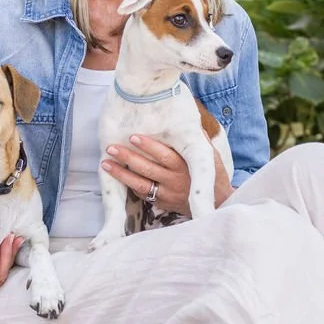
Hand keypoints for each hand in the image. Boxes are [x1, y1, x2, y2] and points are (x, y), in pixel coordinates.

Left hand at [101, 134, 233, 214]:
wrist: (217, 205)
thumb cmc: (215, 175)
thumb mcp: (212, 156)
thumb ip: (200, 138)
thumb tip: (189, 118)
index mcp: (187, 166)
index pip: (165, 155)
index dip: (149, 146)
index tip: (133, 136)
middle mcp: (176, 181)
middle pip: (148, 169)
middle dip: (129, 158)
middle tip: (111, 148)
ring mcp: (168, 194)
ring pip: (141, 184)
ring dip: (122, 174)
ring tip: (106, 164)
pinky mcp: (162, 204)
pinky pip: (143, 195)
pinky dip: (130, 186)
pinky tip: (116, 178)